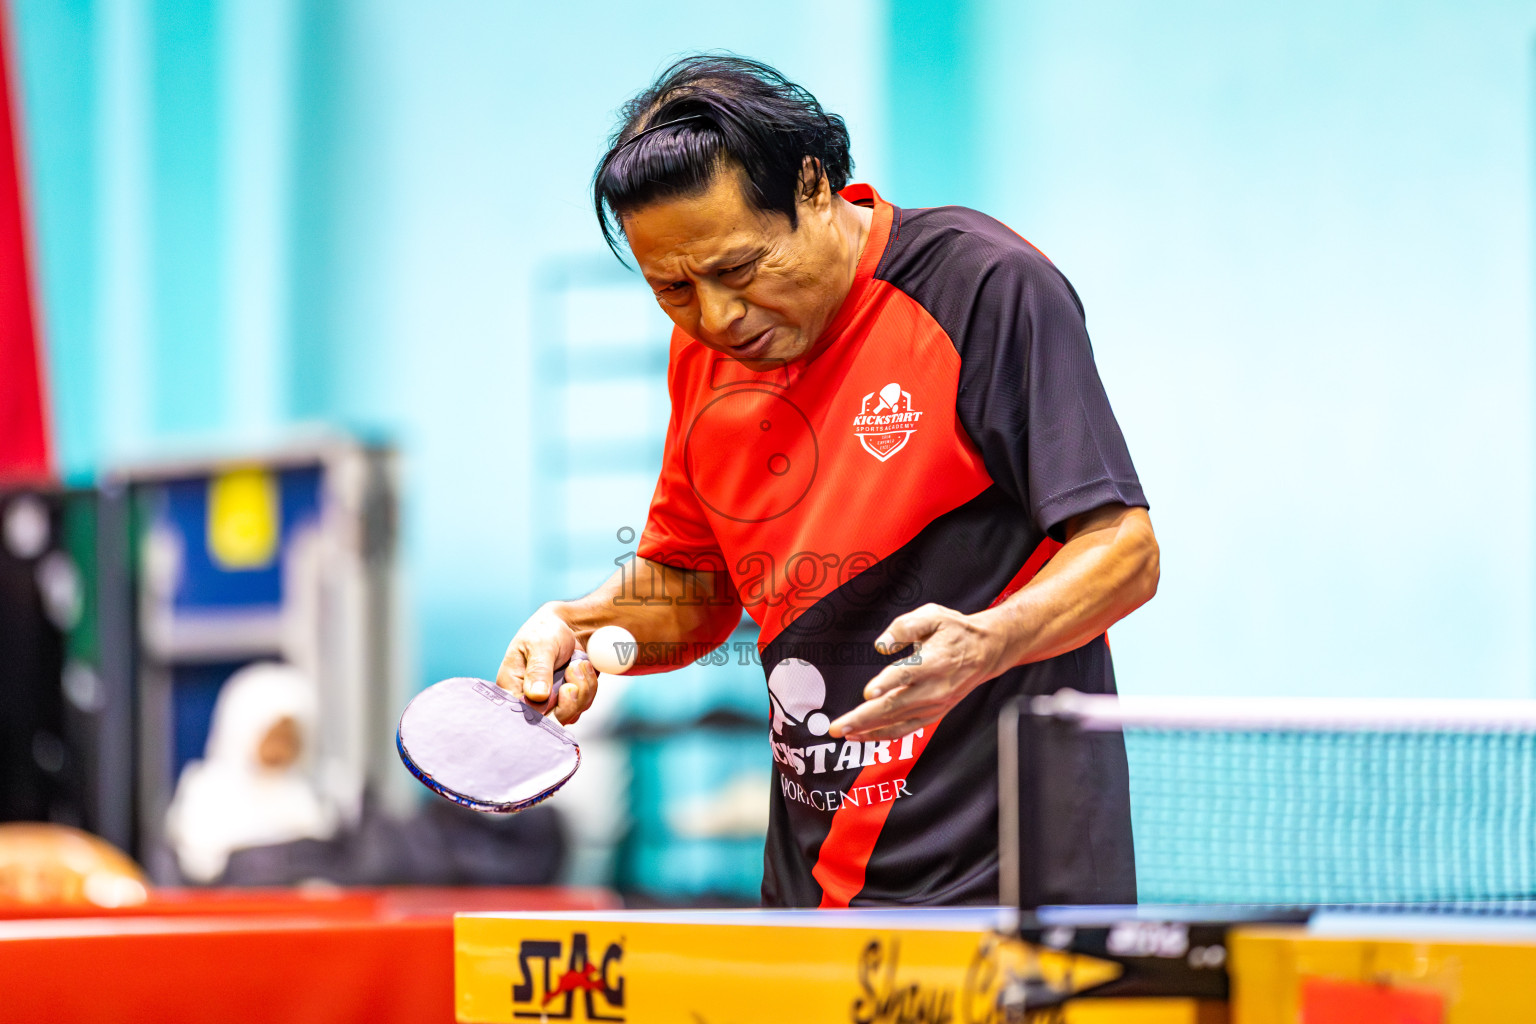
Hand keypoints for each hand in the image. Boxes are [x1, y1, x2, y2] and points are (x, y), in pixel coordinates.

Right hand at [495, 606, 599, 724]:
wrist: (566, 626)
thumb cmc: (544, 631)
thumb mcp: (539, 645)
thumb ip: (538, 670)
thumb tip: (537, 696)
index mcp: (512, 688)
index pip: (524, 716)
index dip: (545, 713)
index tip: (562, 691)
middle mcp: (530, 701)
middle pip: (551, 721)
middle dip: (570, 699)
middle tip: (574, 670)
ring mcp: (550, 702)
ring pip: (571, 714)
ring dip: (582, 688)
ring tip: (577, 663)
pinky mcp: (567, 700)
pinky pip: (583, 704)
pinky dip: (589, 686)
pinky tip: (583, 667)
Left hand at [829, 603, 1012, 741]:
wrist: (987, 651)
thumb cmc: (956, 632)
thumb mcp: (933, 615)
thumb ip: (905, 626)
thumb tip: (881, 644)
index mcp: (934, 660)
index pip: (907, 674)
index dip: (886, 683)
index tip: (867, 692)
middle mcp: (935, 687)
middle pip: (896, 705)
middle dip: (864, 718)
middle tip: (839, 725)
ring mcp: (935, 704)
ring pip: (898, 722)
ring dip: (869, 730)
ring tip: (844, 733)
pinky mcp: (934, 714)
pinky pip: (906, 728)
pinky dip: (884, 735)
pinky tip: (864, 735)